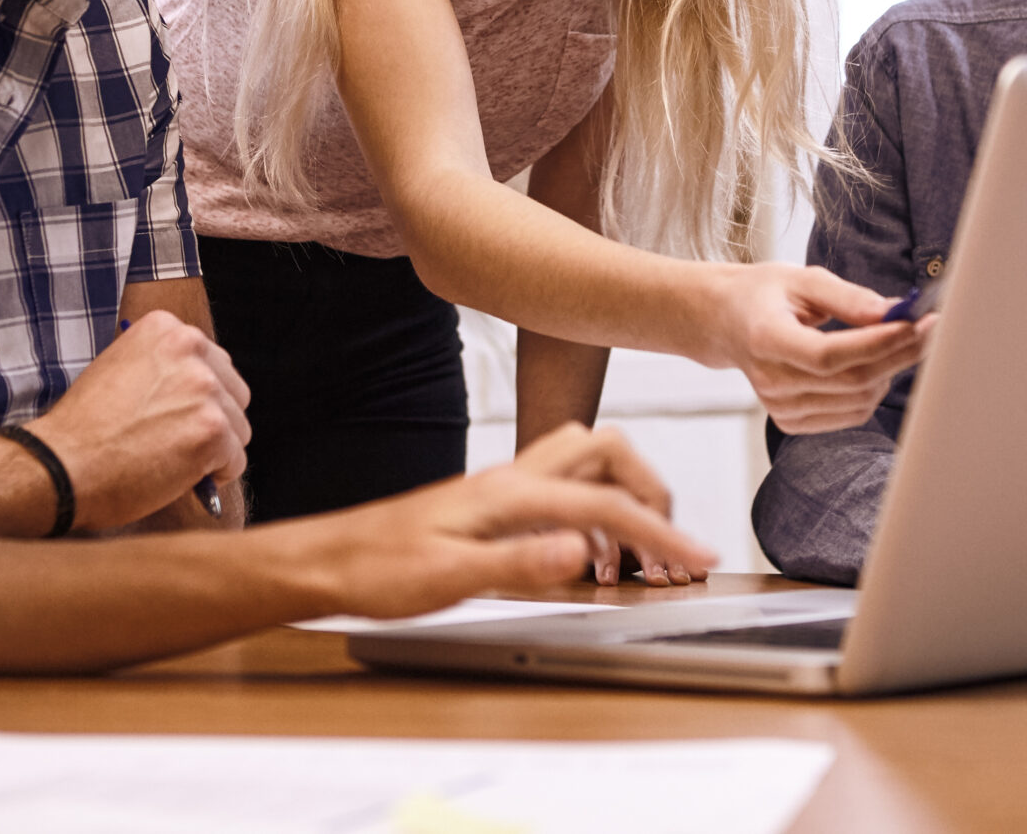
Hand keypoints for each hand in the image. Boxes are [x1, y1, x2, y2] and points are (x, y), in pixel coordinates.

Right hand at [25, 313, 249, 533]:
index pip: (214, 364)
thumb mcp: (120, 370)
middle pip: (234, 393)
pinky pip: (235, 461)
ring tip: (169, 460)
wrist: (61, 464)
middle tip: (174, 443)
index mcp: (167, 328)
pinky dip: (213, 477)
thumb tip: (202, 385)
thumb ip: (163, 368)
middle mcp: (190, 347)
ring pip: (238, 428)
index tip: (172, 416)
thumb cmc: (84, 428)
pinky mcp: (212, 429)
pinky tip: (177, 476)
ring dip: (212, 450)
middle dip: (211, 421)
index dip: (195, 399)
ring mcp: (204, 388)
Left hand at [279, 424, 716, 617]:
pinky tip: (585, 557)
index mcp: (510, 493)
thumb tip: (580, 547)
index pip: (606, 502)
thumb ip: (519, 561)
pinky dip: (593, 517)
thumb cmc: (377, 568)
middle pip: (608, 450)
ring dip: (624, 500)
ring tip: (636, 561)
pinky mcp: (494, 505)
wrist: (328, 561)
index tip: (697, 561)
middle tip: (669, 548)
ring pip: (587, 462)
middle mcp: (513, 478)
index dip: (660, 532)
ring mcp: (504, 488)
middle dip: (651, 490)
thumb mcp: (450, 576)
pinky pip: (563, 491)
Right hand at [707, 263, 932, 434]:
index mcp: (765, 339)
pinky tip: (876, 364)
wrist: (727, 324)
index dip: (877, 343)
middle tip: (929, 328)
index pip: (829, 355)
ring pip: (858, 401)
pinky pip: (850, 414)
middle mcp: (770, 381)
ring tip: (900, 341)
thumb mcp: (801, 279)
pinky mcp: (791, 421)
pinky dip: (874, 390)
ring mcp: (779, 407)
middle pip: (851, 381)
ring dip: (890, 371)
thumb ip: (847, 297)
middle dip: (899, 355)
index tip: (915, 322)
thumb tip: (892, 311)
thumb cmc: (765, 295)